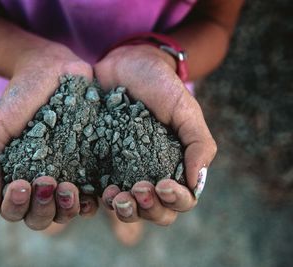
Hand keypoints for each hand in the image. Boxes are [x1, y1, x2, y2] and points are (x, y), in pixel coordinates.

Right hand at [0, 43, 97, 229]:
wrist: (51, 70)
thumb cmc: (20, 98)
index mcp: (17, 177)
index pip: (13, 210)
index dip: (15, 206)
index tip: (21, 183)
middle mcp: (43, 183)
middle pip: (40, 219)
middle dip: (42, 209)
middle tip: (47, 182)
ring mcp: (69, 176)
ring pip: (66, 213)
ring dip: (66, 209)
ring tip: (69, 187)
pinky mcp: (92, 165)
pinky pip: (94, 196)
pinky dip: (92, 202)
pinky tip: (93, 195)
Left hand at [94, 44, 216, 224]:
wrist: (125, 63)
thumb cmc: (160, 85)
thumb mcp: (185, 109)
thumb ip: (198, 144)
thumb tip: (197, 182)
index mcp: (175, 166)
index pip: (182, 200)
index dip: (176, 201)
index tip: (164, 185)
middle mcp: (151, 174)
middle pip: (155, 212)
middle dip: (148, 209)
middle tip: (138, 189)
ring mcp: (123, 172)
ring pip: (128, 208)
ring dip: (125, 210)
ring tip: (116, 196)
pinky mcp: (99, 164)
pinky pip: (101, 192)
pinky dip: (102, 199)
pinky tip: (100, 191)